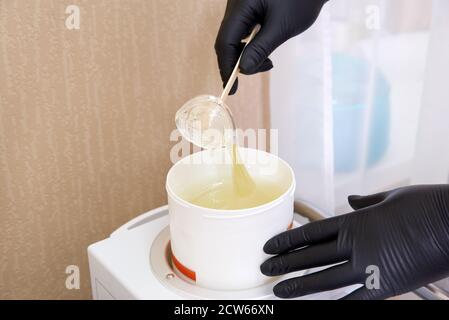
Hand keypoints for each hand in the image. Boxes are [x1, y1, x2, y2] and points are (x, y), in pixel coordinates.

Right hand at [215, 0, 327, 93]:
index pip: (225, 42)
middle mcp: (235, 4)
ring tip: (268, 61)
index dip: (227, 67)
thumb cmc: (302, 0)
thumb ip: (261, 48)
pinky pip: (242, 30)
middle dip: (238, 61)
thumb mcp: (282, 27)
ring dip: (246, 54)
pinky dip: (251, 44)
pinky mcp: (247, 8)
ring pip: (234, 37)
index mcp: (240, 5)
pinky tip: (266, 48)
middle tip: (259, 70)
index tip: (232, 88)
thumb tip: (244, 70)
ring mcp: (240, 6)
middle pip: (226, 40)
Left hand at [261, 185, 448, 298]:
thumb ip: (366, 201)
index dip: (287, 239)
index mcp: (354, 221)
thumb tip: (350, 199)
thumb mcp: (391, 197)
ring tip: (278, 290)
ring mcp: (368, 266)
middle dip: (285, 262)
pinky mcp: (385, 286)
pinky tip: (318, 310)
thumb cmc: (426, 205)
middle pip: (310, 255)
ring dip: (299, 285)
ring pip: (324, 278)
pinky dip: (335, 306)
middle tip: (264, 268)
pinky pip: (353, 300)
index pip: (311, 232)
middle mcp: (355, 244)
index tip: (269, 246)